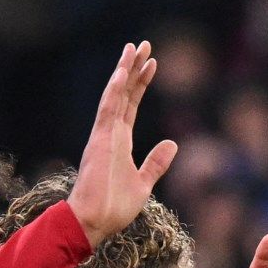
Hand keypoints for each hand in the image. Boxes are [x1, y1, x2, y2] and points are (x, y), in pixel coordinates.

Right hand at [67, 42, 177, 246]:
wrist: (94, 223)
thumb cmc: (114, 208)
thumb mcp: (144, 184)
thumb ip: (156, 163)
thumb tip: (173, 143)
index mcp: (119, 142)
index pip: (131, 105)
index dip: (141, 84)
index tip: (152, 64)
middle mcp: (110, 133)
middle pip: (123, 94)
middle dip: (134, 69)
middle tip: (143, 45)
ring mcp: (103, 135)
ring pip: (114, 95)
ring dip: (124, 71)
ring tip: (134, 47)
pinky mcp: (99, 140)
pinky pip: (108, 109)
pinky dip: (115, 90)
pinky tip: (123, 72)